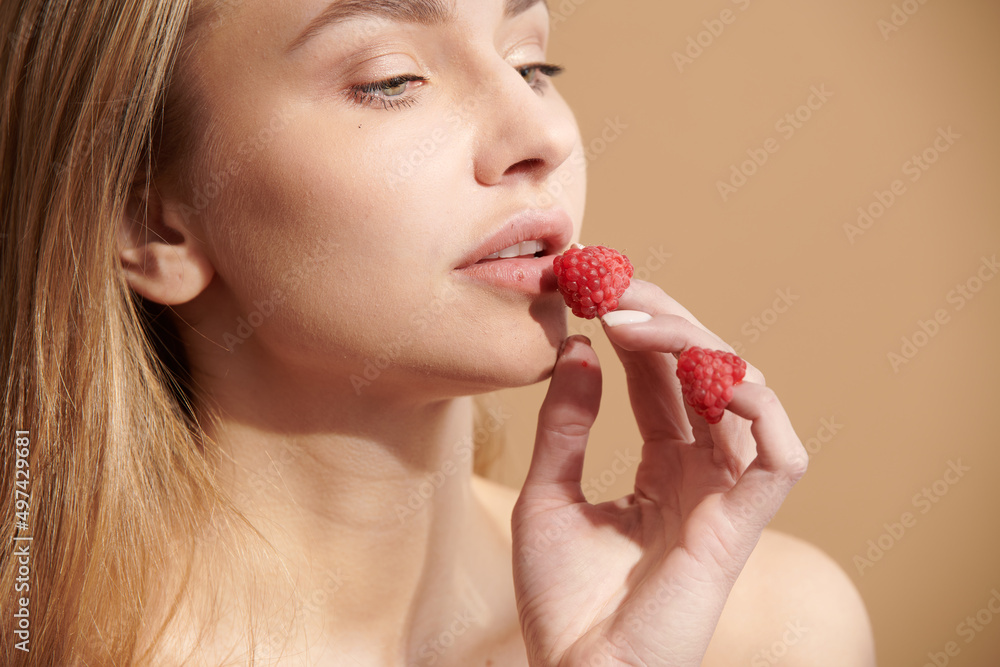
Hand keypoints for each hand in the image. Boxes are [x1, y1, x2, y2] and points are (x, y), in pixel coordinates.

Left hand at [511, 279, 809, 666]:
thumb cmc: (561, 598)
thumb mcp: (548, 491)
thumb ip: (566, 423)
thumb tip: (576, 346)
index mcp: (662, 468)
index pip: (663, 379)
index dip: (638, 328)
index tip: (595, 289)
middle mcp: (701, 474)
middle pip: (703, 372)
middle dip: (663, 320)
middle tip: (611, 288)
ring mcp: (725, 498)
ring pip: (741, 394)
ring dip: (694, 345)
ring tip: (632, 322)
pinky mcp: (742, 526)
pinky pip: (779, 454)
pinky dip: (755, 403)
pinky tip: (703, 371)